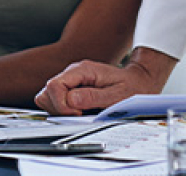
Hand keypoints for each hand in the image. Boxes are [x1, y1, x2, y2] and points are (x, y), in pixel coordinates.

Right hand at [33, 54, 154, 115]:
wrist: (138, 81)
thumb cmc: (131, 87)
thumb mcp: (117, 95)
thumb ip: (93, 97)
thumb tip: (71, 100)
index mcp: (82, 70)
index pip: (54, 85)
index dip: (61, 105)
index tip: (78, 114)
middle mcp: (72, 73)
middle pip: (46, 92)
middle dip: (59, 109)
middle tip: (80, 115)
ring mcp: (70, 81)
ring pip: (47, 98)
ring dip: (60, 110)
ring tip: (82, 114)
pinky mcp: (71, 89)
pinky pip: (56, 101)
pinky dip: (64, 110)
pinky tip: (81, 112)